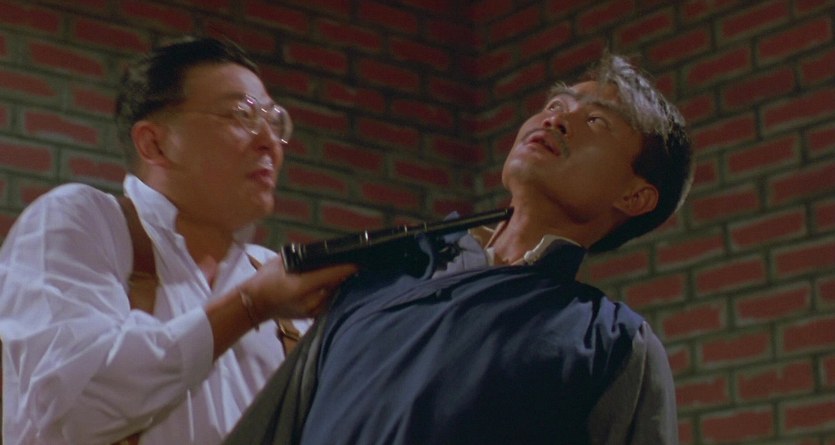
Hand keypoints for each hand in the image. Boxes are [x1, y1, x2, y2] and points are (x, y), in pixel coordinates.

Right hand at [241, 256, 356, 319]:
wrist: (254, 304)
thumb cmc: (266, 279)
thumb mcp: (283, 261)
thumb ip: (304, 257)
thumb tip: (326, 253)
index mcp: (303, 285)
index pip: (333, 274)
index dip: (349, 267)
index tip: (360, 260)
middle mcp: (311, 300)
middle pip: (338, 285)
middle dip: (347, 274)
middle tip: (358, 262)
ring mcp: (313, 310)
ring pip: (336, 294)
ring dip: (342, 284)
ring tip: (350, 272)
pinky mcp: (313, 316)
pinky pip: (330, 302)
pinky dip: (334, 293)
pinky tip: (337, 284)